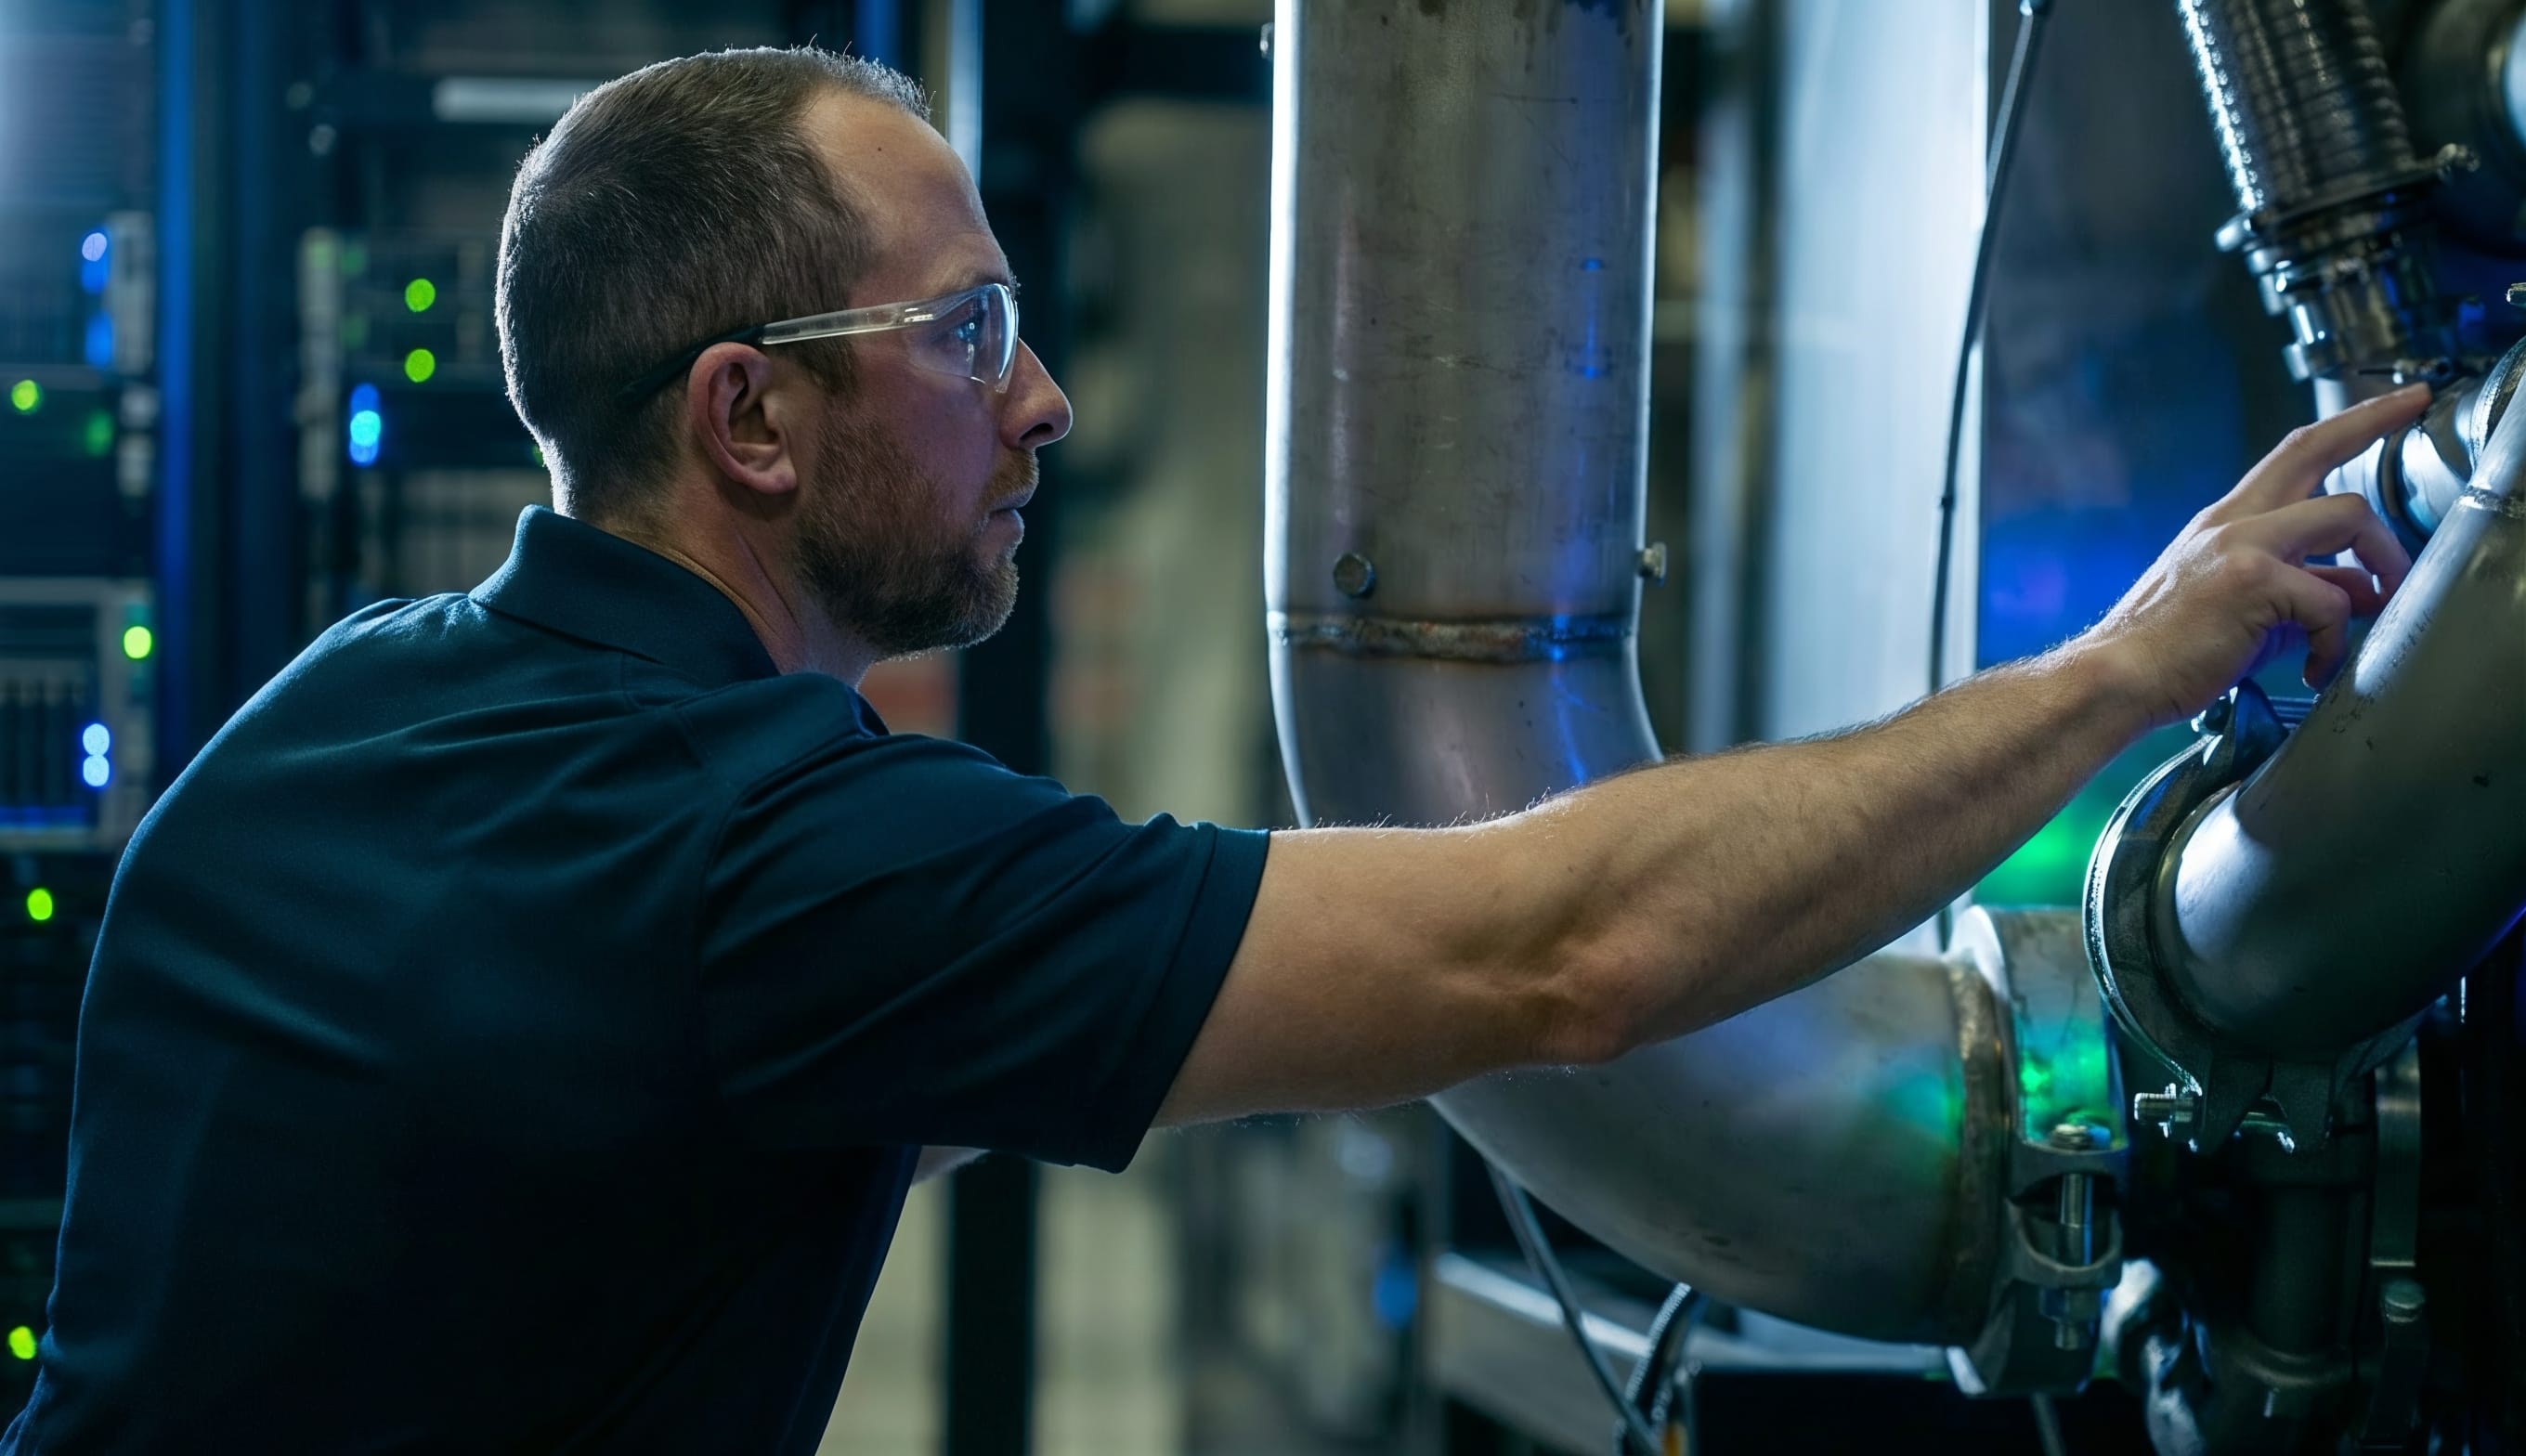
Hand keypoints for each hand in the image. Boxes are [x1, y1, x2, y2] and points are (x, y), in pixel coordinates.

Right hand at [2077, 384, 2428, 728]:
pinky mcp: (2254, 581)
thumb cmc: (2168, 652)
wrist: (2115, 680)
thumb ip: (2306, 590)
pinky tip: (2314, 668)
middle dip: (2375, 420)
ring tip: (2380, 606)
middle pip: (2316, 449)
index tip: (2394, 403)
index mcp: (2227, 523)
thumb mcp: (2246, 610)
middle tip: (2416, 404)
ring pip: (2349, 514)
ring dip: (2384, 560)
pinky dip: (2334, 642)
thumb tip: (2363, 593)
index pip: (2294, 454)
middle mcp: (2233, 521)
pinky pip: (2331, 602)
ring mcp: (2243, 545)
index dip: (2349, 422)